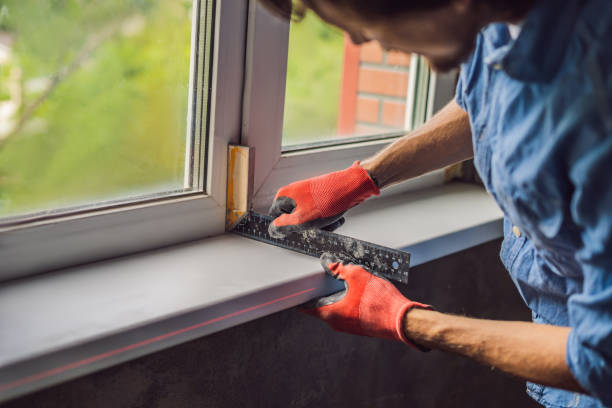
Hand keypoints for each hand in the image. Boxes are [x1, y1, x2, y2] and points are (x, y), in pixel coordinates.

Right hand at [268, 161, 378, 237]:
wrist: (352, 186)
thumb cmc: (328, 201)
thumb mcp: (301, 220)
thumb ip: (283, 226)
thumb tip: (273, 230)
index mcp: (284, 196)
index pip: (275, 217)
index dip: (286, 227)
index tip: (297, 232)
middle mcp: (294, 191)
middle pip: (294, 217)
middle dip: (307, 226)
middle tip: (318, 227)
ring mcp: (308, 192)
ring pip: (309, 216)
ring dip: (320, 224)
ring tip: (331, 222)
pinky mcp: (320, 193)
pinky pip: (319, 211)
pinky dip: (327, 217)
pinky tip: (337, 217)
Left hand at [303, 253, 431, 347]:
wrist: (403, 320)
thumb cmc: (381, 302)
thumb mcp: (358, 275)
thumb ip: (340, 268)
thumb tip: (330, 264)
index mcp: (331, 313)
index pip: (308, 307)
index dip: (302, 297)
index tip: (298, 291)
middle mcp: (338, 323)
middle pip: (324, 305)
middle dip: (323, 292)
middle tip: (324, 279)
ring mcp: (351, 327)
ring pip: (339, 308)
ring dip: (340, 296)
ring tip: (346, 281)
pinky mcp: (363, 326)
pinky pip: (351, 311)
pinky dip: (352, 301)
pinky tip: (360, 291)